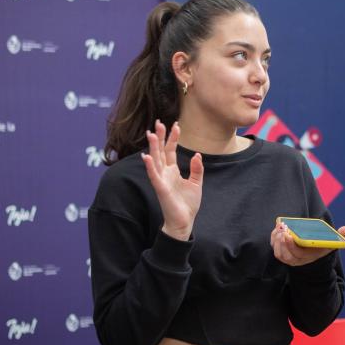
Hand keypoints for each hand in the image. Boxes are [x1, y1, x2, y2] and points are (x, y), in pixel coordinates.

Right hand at [141, 120, 202, 240]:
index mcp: (173, 171)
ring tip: (151, 134)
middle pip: (161, 151)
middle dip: (160, 137)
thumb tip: (197, 155)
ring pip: (155, 160)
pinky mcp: (160, 189)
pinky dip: (150, 166)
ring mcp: (161, 180)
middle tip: (159, 122)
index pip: (171, 151)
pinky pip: (154, 176)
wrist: (184, 221)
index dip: (173, 138)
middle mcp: (165, 173)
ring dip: (153, 147)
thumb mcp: (196, 183)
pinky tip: (146, 156)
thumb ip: (197, 169)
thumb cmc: (187, 204)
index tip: (176, 125)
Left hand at [271, 221, 344, 266]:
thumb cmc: (322, 248)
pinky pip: (275, 247)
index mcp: (307, 257)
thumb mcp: (331, 244)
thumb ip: (340, 237)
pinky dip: (274, 239)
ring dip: (277, 240)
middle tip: (282, 229)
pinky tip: (277, 229)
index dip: (290, 245)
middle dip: (281, 242)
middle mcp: (296, 260)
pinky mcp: (282, 252)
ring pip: (278, 252)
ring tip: (280, 228)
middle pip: (284, 254)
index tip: (288, 234)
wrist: (313, 256)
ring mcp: (288, 258)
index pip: (296, 254)